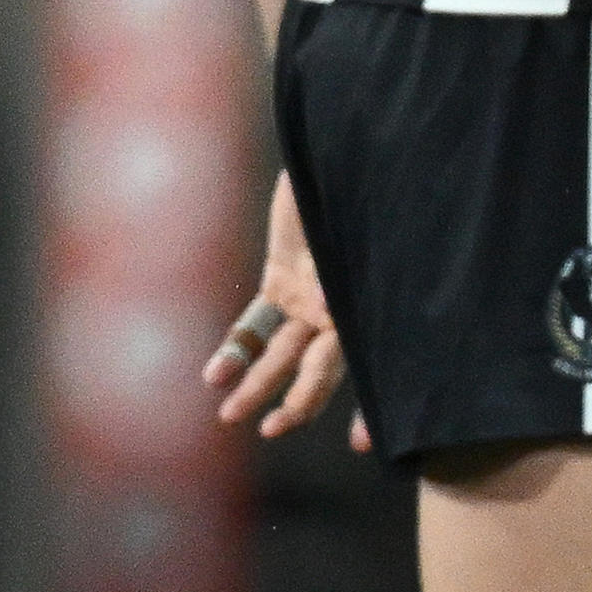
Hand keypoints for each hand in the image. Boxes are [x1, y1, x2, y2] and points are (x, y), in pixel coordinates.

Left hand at [205, 174, 362, 451]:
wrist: (339, 145)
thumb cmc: (366, 180)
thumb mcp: (366, 222)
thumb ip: (349, 266)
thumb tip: (326, 308)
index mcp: (370, 301)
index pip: (377, 366)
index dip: (375, 408)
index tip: (366, 446)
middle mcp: (343, 306)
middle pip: (322, 368)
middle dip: (299, 402)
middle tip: (271, 428)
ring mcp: (311, 295)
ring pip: (282, 353)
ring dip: (257, 384)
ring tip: (229, 415)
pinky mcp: (282, 277)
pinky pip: (256, 323)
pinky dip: (237, 348)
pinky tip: (213, 376)